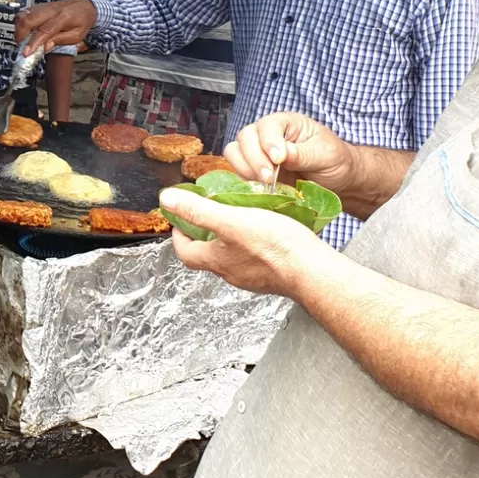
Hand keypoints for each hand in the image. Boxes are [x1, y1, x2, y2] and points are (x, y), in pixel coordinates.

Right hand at [15, 0, 96, 55]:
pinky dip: (20, 24)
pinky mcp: (38, 6)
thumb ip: (60, 41)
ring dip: (19, 30)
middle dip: (20, 35)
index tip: (26, 53)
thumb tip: (45, 48)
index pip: (44, 30)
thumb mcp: (77, 35)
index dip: (33, 42)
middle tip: (22, 47)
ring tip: (23, 40)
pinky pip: (23, 13)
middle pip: (27, 20)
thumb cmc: (82, 20)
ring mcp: (42, 6)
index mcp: (62, 17)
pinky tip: (25, 32)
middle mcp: (50, 10)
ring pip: (22, 15)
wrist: (84, 5)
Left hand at [159, 187, 321, 296]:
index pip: (185, 252)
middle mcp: (231, 273)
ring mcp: (252, 278)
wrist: (311, 271)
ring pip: (232, 258)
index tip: (181, 220)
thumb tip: (167, 200)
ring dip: (230, 240)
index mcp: (215, 260)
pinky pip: (255, 260)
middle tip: (210, 214)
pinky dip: (253, 246)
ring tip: (238, 218)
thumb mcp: (230, 220)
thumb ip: (197, 210)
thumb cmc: (273, 246)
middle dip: (205, 235)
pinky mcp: (272, 277)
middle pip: (207, 255)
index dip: (179, 235)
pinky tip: (266, 233)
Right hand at [223, 112, 354, 194]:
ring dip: (245, 169)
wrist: (339, 182)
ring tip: (264, 184)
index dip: (269, 142)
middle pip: (245, 137)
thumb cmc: (335, 162)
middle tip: (269, 178)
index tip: (279, 159)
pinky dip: (243, 180)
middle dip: (254, 158)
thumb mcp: (325, 155)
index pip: (268, 126)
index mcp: (287, 123)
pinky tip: (259, 189)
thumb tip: (280, 155)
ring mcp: (259, 153)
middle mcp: (268, 135)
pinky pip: (237, 171)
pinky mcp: (255, 172)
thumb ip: (302, 154)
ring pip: (235, 152)